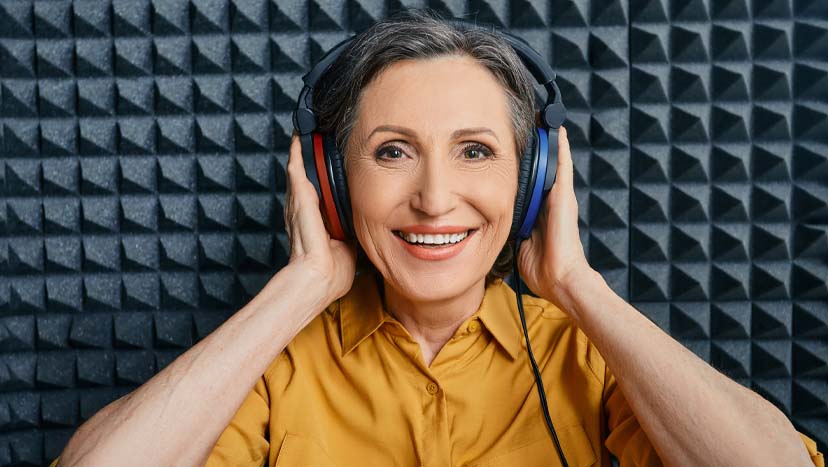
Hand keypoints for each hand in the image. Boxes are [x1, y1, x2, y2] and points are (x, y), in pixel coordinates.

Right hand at [281, 131, 356, 302]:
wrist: (319, 278)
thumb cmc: (331, 272)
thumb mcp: (349, 248)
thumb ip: (353, 233)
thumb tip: (367, 226)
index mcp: (315, 222)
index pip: (317, 194)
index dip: (320, 179)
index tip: (326, 163)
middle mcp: (303, 210)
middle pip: (305, 178)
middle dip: (308, 159)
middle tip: (312, 137)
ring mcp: (299, 204)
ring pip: (299, 170)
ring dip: (302, 151)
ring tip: (305, 131)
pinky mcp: (299, 198)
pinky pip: (296, 168)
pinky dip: (298, 151)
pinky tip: (301, 136)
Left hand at [516, 126, 592, 308]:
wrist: (560, 279)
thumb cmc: (543, 268)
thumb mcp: (521, 244)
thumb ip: (514, 230)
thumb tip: (497, 224)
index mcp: (541, 213)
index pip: (532, 184)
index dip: (525, 168)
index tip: (516, 150)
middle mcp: (553, 203)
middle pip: (544, 169)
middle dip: (538, 150)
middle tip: (532, 125)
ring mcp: (561, 199)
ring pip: (555, 164)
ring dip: (550, 144)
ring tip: (545, 121)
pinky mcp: (565, 198)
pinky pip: (563, 168)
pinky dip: (561, 150)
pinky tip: (558, 132)